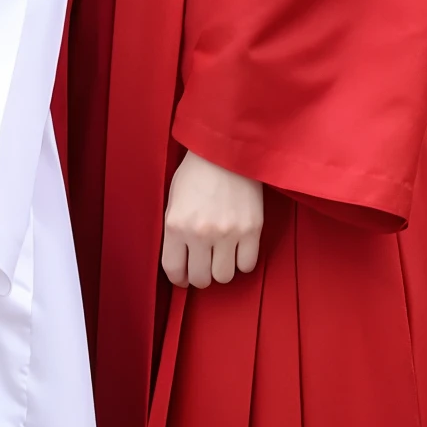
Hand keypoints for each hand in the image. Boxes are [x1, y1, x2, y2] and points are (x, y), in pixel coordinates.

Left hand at [161, 151, 263, 288]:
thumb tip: (179, 259)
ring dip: (222, 268)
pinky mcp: (252, 229)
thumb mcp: (173, 199)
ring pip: (224, 277)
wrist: (226, 148)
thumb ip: (175, 230)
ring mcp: (228, 233)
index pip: (174, 270)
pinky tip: (237, 248)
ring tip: (221, 254)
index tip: (183, 277)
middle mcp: (201, 233)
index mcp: (176, 224)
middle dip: (200, 275)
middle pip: (201, 279)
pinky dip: (242, 261)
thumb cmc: (196, 171)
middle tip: (203, 265)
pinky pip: (247, 265)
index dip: (178, 278)